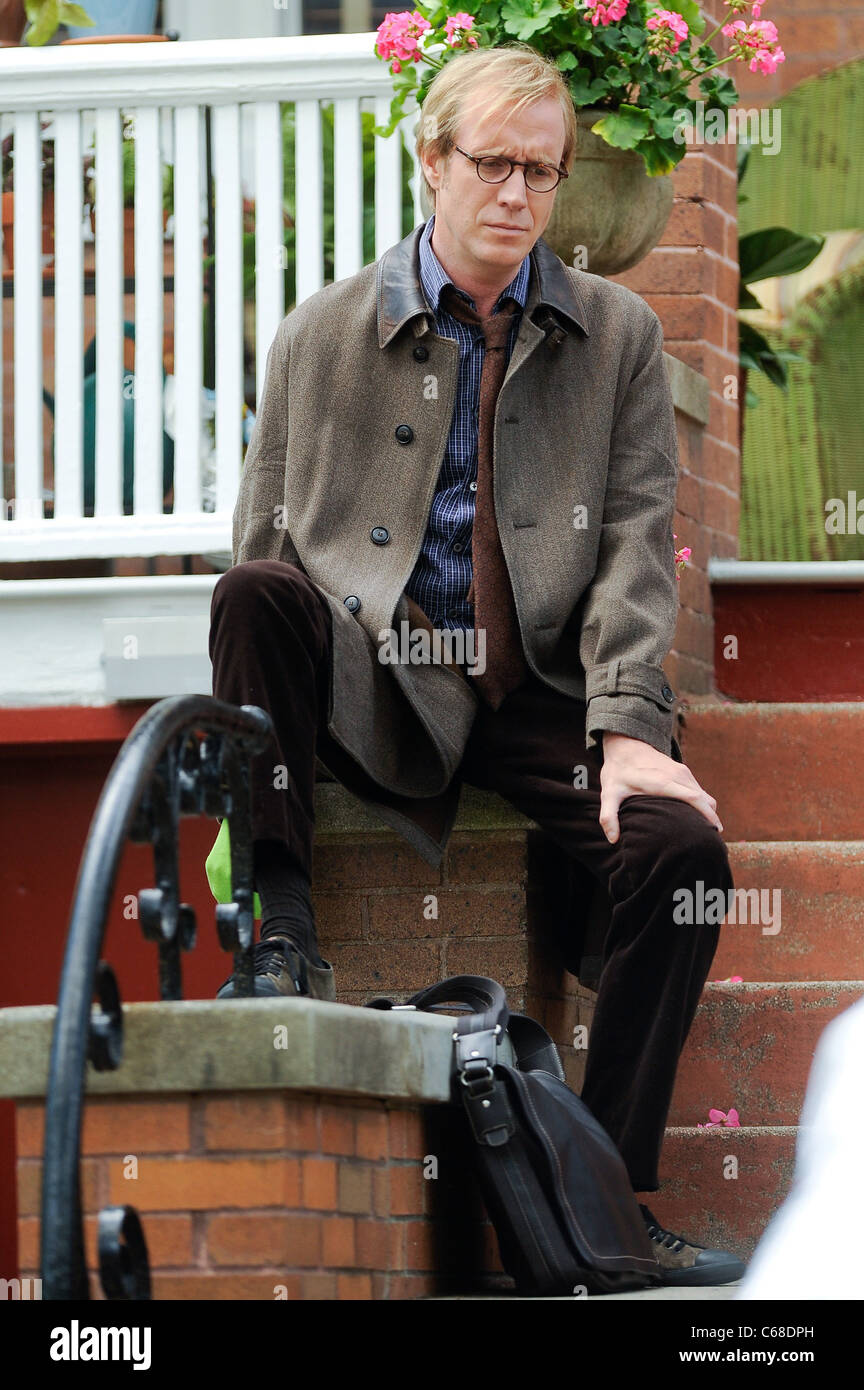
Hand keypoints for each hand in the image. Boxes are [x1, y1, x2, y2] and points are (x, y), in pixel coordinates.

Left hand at [599, 732, 722, 843]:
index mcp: (663, 782)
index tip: (715, 831)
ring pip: (703, 795)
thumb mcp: (609, 793)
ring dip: (707, 811)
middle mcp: (677, 776)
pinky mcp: (682, 770)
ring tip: (704, 830)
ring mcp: (682, 772)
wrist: (625, 743)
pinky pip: (699, 789)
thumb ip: (608, 816)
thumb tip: (612, 839)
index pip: (694, 799)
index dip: (707, 815)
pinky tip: (695, 816)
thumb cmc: (618, 770)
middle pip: (705, 799)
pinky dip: (701, 803)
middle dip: (712, 819)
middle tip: (711, 839)